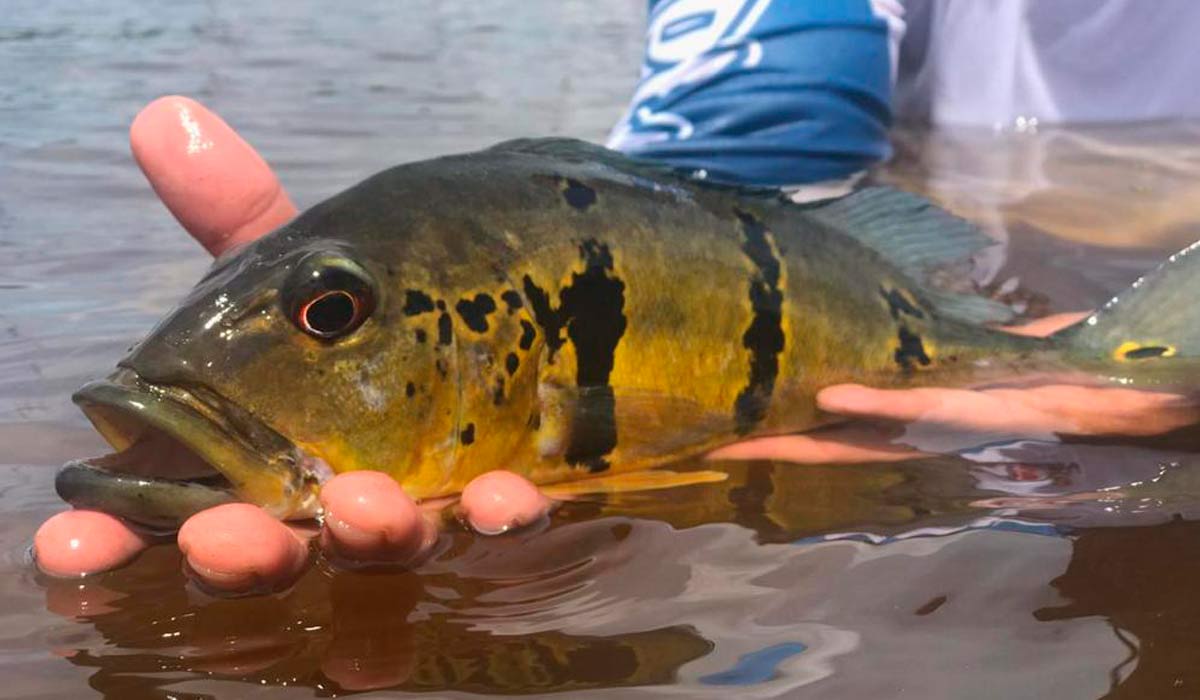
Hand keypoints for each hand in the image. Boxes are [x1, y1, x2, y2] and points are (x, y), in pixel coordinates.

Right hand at [34, 97, 551, 590]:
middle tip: (216, 537)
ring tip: (359, 505)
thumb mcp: (307, 265)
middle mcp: (334, 500)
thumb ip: (235, 214)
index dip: (119, 540)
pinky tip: (502, 496)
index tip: (64, 546)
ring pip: (392, 547)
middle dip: (244, 551)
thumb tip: (162, 119)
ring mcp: (428, 510)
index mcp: (264, 456)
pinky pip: (509, 526)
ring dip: (370, 534)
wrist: (514, 296)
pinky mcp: (511, 505)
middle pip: (282, 549)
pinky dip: (501, 516)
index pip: (179, 511)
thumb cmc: (384, 300)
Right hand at [712, 312, 1197, 463]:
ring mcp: (941, 421)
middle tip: (706, 440)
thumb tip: (946, 309)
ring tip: (738, 434)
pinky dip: (873, 403)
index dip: (781, 429)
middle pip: (829, 442)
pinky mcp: (973, 408)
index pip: (836, 426)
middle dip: (768, 443)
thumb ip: (981, 338)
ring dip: (798, 438)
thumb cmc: (1074, 375)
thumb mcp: (1014, 353)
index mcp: (921, 415)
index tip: (728, 422)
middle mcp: (921, 429)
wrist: (1133, 390)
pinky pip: (914, 405)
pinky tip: (828, 398)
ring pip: (857, 435)